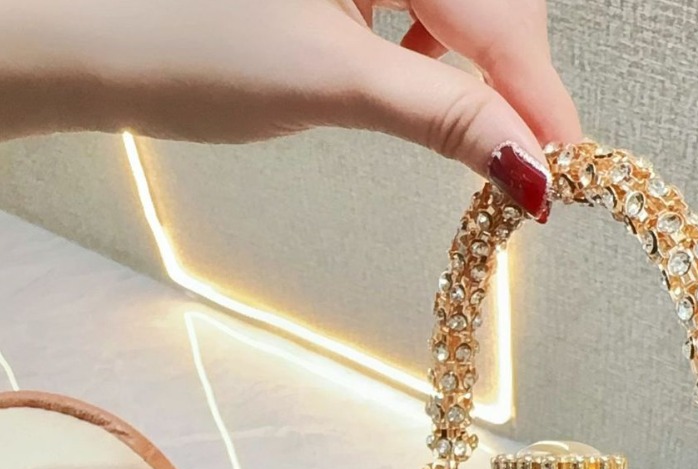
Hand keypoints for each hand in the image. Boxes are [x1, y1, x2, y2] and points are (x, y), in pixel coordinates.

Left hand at [0, 0, 580, 216]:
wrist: (76, 29)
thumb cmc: (176, 37)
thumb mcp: (330, 80)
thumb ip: (443, 114)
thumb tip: (528, 166)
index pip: (497, 10)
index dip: (536, 92)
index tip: (563, 166)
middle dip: (509, 74)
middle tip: (517, 158)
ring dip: (471, 59)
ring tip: (457, 118)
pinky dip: (430, 38)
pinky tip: (408, 65)